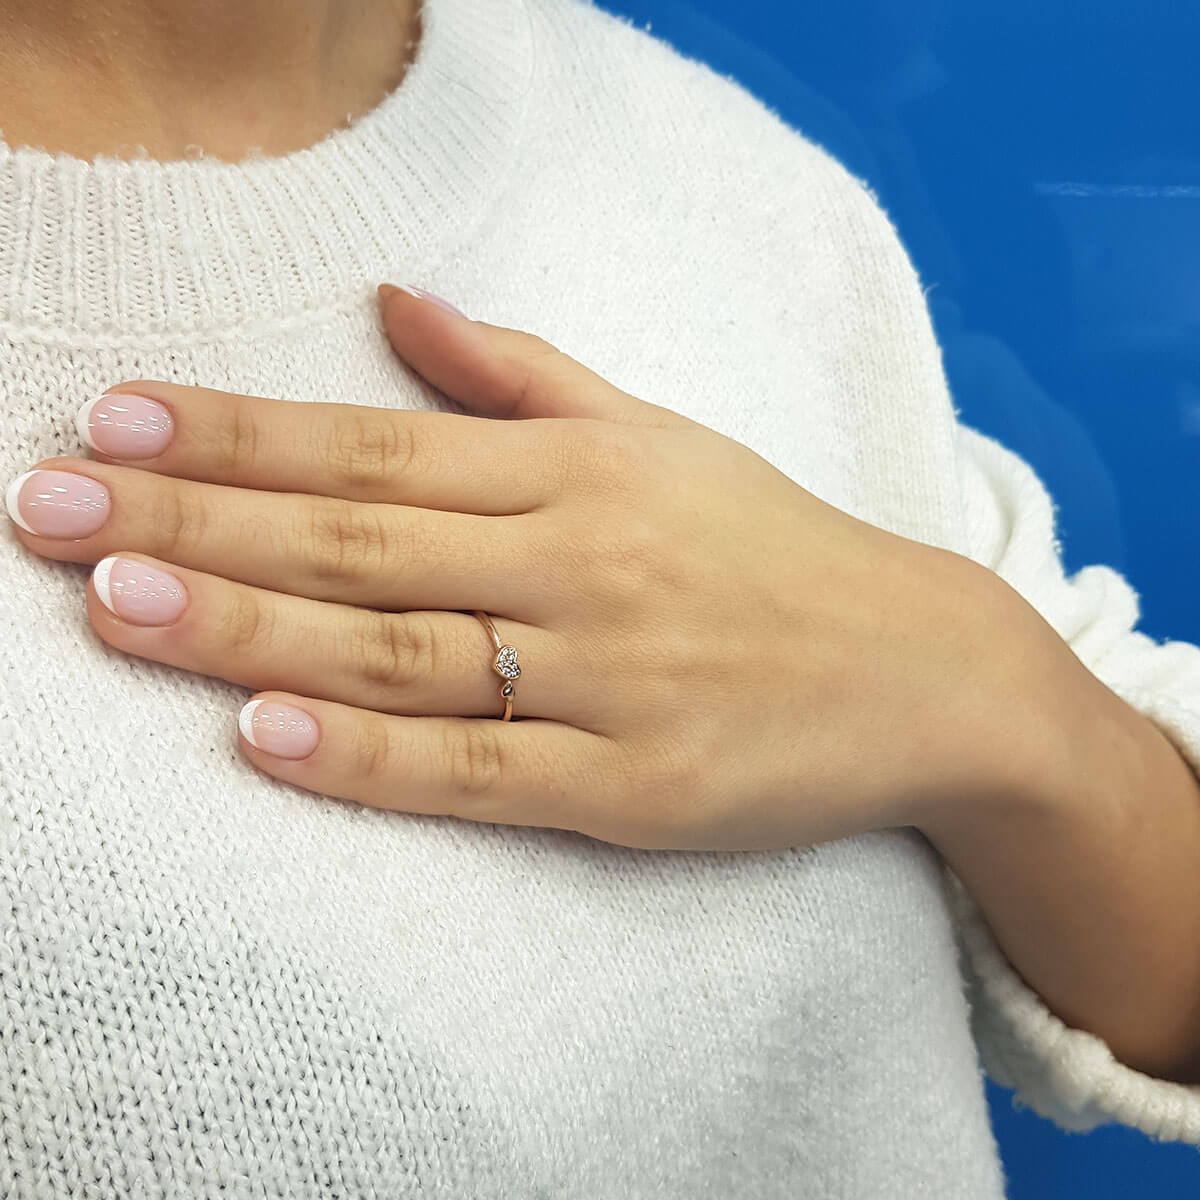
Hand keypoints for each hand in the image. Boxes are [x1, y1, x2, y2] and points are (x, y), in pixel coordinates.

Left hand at [5, 283, 1002, 851]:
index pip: (375, 441)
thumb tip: (400, 300)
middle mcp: (581, 565)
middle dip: (194, 517)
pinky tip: (265, 735)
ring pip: (396, 650)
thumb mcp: (660, 437)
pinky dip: (370, 757)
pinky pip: (480, 771)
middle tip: (45, 507)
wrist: (922, 667)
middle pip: (357, 538)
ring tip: (112, 601)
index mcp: (580, 473)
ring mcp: (606, 680)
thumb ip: (521, 376)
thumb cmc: (775, 548)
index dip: (238, 429)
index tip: (116, 415)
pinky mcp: (632, 789)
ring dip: (247, 625)